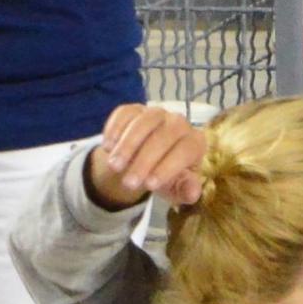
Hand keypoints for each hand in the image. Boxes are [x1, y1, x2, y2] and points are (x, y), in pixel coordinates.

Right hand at [86, 104, 207, 209]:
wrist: (146, 163)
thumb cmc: (166, 176)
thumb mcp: (176, 189)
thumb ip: (185, 191)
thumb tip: (192, 193)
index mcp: (195, 142)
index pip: (185, 151)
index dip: (167, 168)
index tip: (149, 186)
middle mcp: (179, 122)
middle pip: (163, 137)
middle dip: (144, 161)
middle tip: (129, 183)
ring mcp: (156, 113)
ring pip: (143, 123)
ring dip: (127, 146)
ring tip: (115, 167)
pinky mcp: (134, 109)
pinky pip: (124, 114)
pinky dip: (115, 130)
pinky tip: (108, 148)